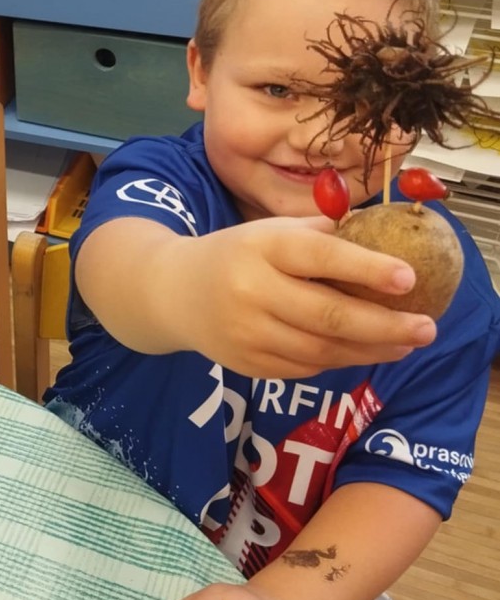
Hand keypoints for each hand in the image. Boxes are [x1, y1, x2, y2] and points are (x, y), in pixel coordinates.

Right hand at [165, 217, 436, 376]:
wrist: (172, 291)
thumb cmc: (236, 254)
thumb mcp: (269, 231)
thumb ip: (319, 236)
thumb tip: (384, 245)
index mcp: (261, 247)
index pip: (319, 257)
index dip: (366, 269)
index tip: (409, 279)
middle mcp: (250, 290)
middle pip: (328, 315)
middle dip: (385, 325)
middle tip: (426, 328)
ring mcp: (246, 332)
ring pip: (321, 350)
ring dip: (370, 350)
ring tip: (405, 344)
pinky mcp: (245, 363)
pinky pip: (303, 368)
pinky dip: (338, 361)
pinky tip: (362, 352)